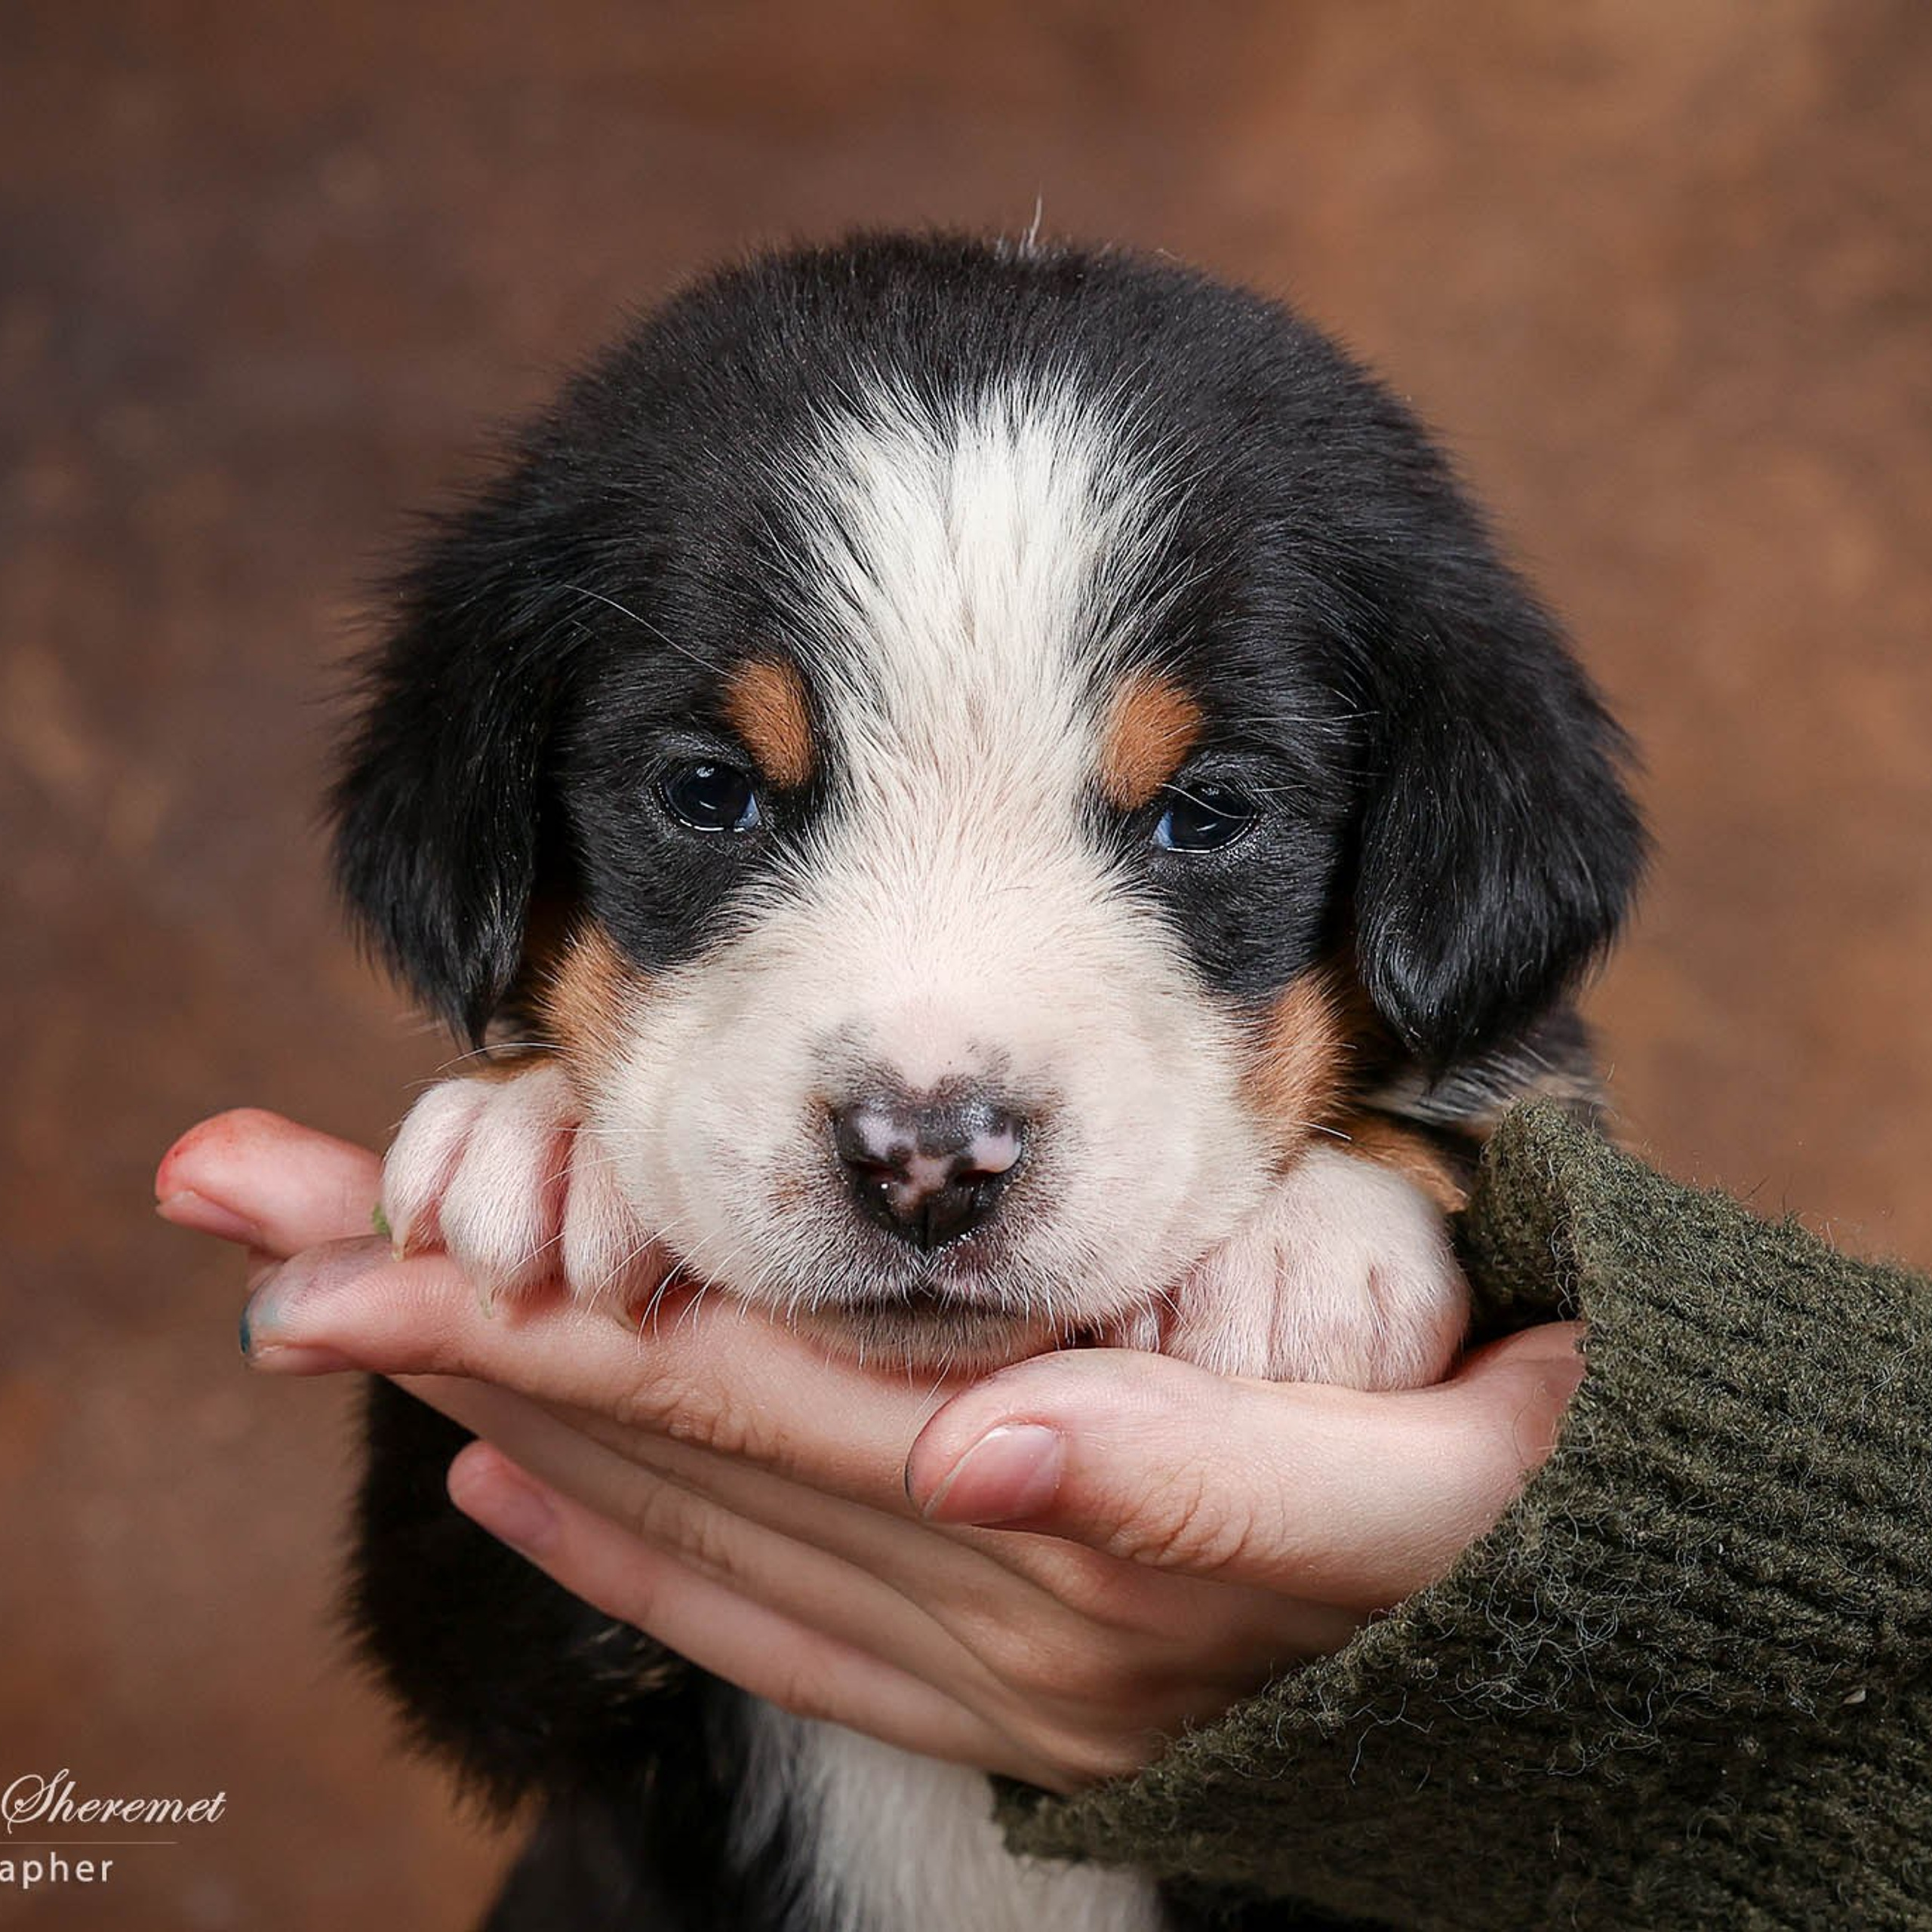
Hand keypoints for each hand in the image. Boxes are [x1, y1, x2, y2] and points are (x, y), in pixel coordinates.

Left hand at [158, 1110, 1585, 1793]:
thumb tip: (998, 1439)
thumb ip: (1189, 1476)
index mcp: (1057, 1536)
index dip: (532, 1327)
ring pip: (680, 1513)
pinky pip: (759, 1602)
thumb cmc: (1494, 1531)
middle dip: (453, 1331)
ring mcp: (963, 1632)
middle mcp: (977, 1594)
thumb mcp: (1392, 1495)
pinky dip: (625, 1533)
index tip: (336, 1259)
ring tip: (345, 1317)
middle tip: (255, 1239)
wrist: (1565, 1634)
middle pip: (663, 1449)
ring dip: (502, 1406)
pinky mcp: (983, 1648)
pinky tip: (513, 1469)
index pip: (733, 1414)